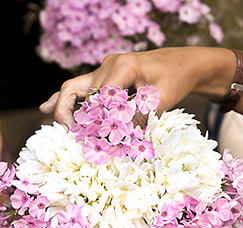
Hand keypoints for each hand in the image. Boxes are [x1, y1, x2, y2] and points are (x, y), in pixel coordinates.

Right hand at [39, 47, 234, 128]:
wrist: (185, 63)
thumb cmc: (176, 79)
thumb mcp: (160, 101)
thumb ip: (137, 118)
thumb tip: (118, 140)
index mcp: (123, 67)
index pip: (99, 98)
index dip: (96, 121)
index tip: (98, 140)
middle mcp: (110, 65)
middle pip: (81, 91)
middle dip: (73, 115)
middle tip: (71, 135)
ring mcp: (107, 68)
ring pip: (77, 87)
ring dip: (66, 106)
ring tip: (57, 124)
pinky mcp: (109, 74)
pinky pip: (85, 86)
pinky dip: (70, 98)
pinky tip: (50, 105)